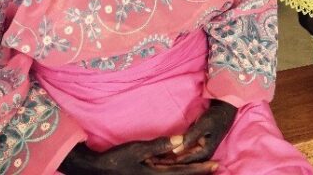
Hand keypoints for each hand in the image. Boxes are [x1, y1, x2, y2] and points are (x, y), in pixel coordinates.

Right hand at [61, 137, 216, 174]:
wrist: (96, 170)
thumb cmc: (115, 159)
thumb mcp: (137, 149)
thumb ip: (159, 145)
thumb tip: (181, 140)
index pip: (183, 172)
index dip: (200, 169)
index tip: (216, 165)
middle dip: (199, 173)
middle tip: (217, 167)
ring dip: (189, 172)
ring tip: (205, 168)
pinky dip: (177, 171)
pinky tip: (182, 167)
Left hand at [148, 101, 236, 167]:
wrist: (224, 110)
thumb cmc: (214, 116)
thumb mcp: (204, 124)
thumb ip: (191, 137)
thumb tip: (177, 148)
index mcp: (204, 152)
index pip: (182, 161)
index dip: (166, 162)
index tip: (152, 162)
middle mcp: (201, 156)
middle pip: (180, 163)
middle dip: (165, 162)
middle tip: (149, 162)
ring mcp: (198, 153)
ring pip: (179, 159)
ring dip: (167, 159)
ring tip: (151, 160)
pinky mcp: (195, 148)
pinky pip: (181, 154)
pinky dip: (171, 154)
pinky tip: (160, 154)